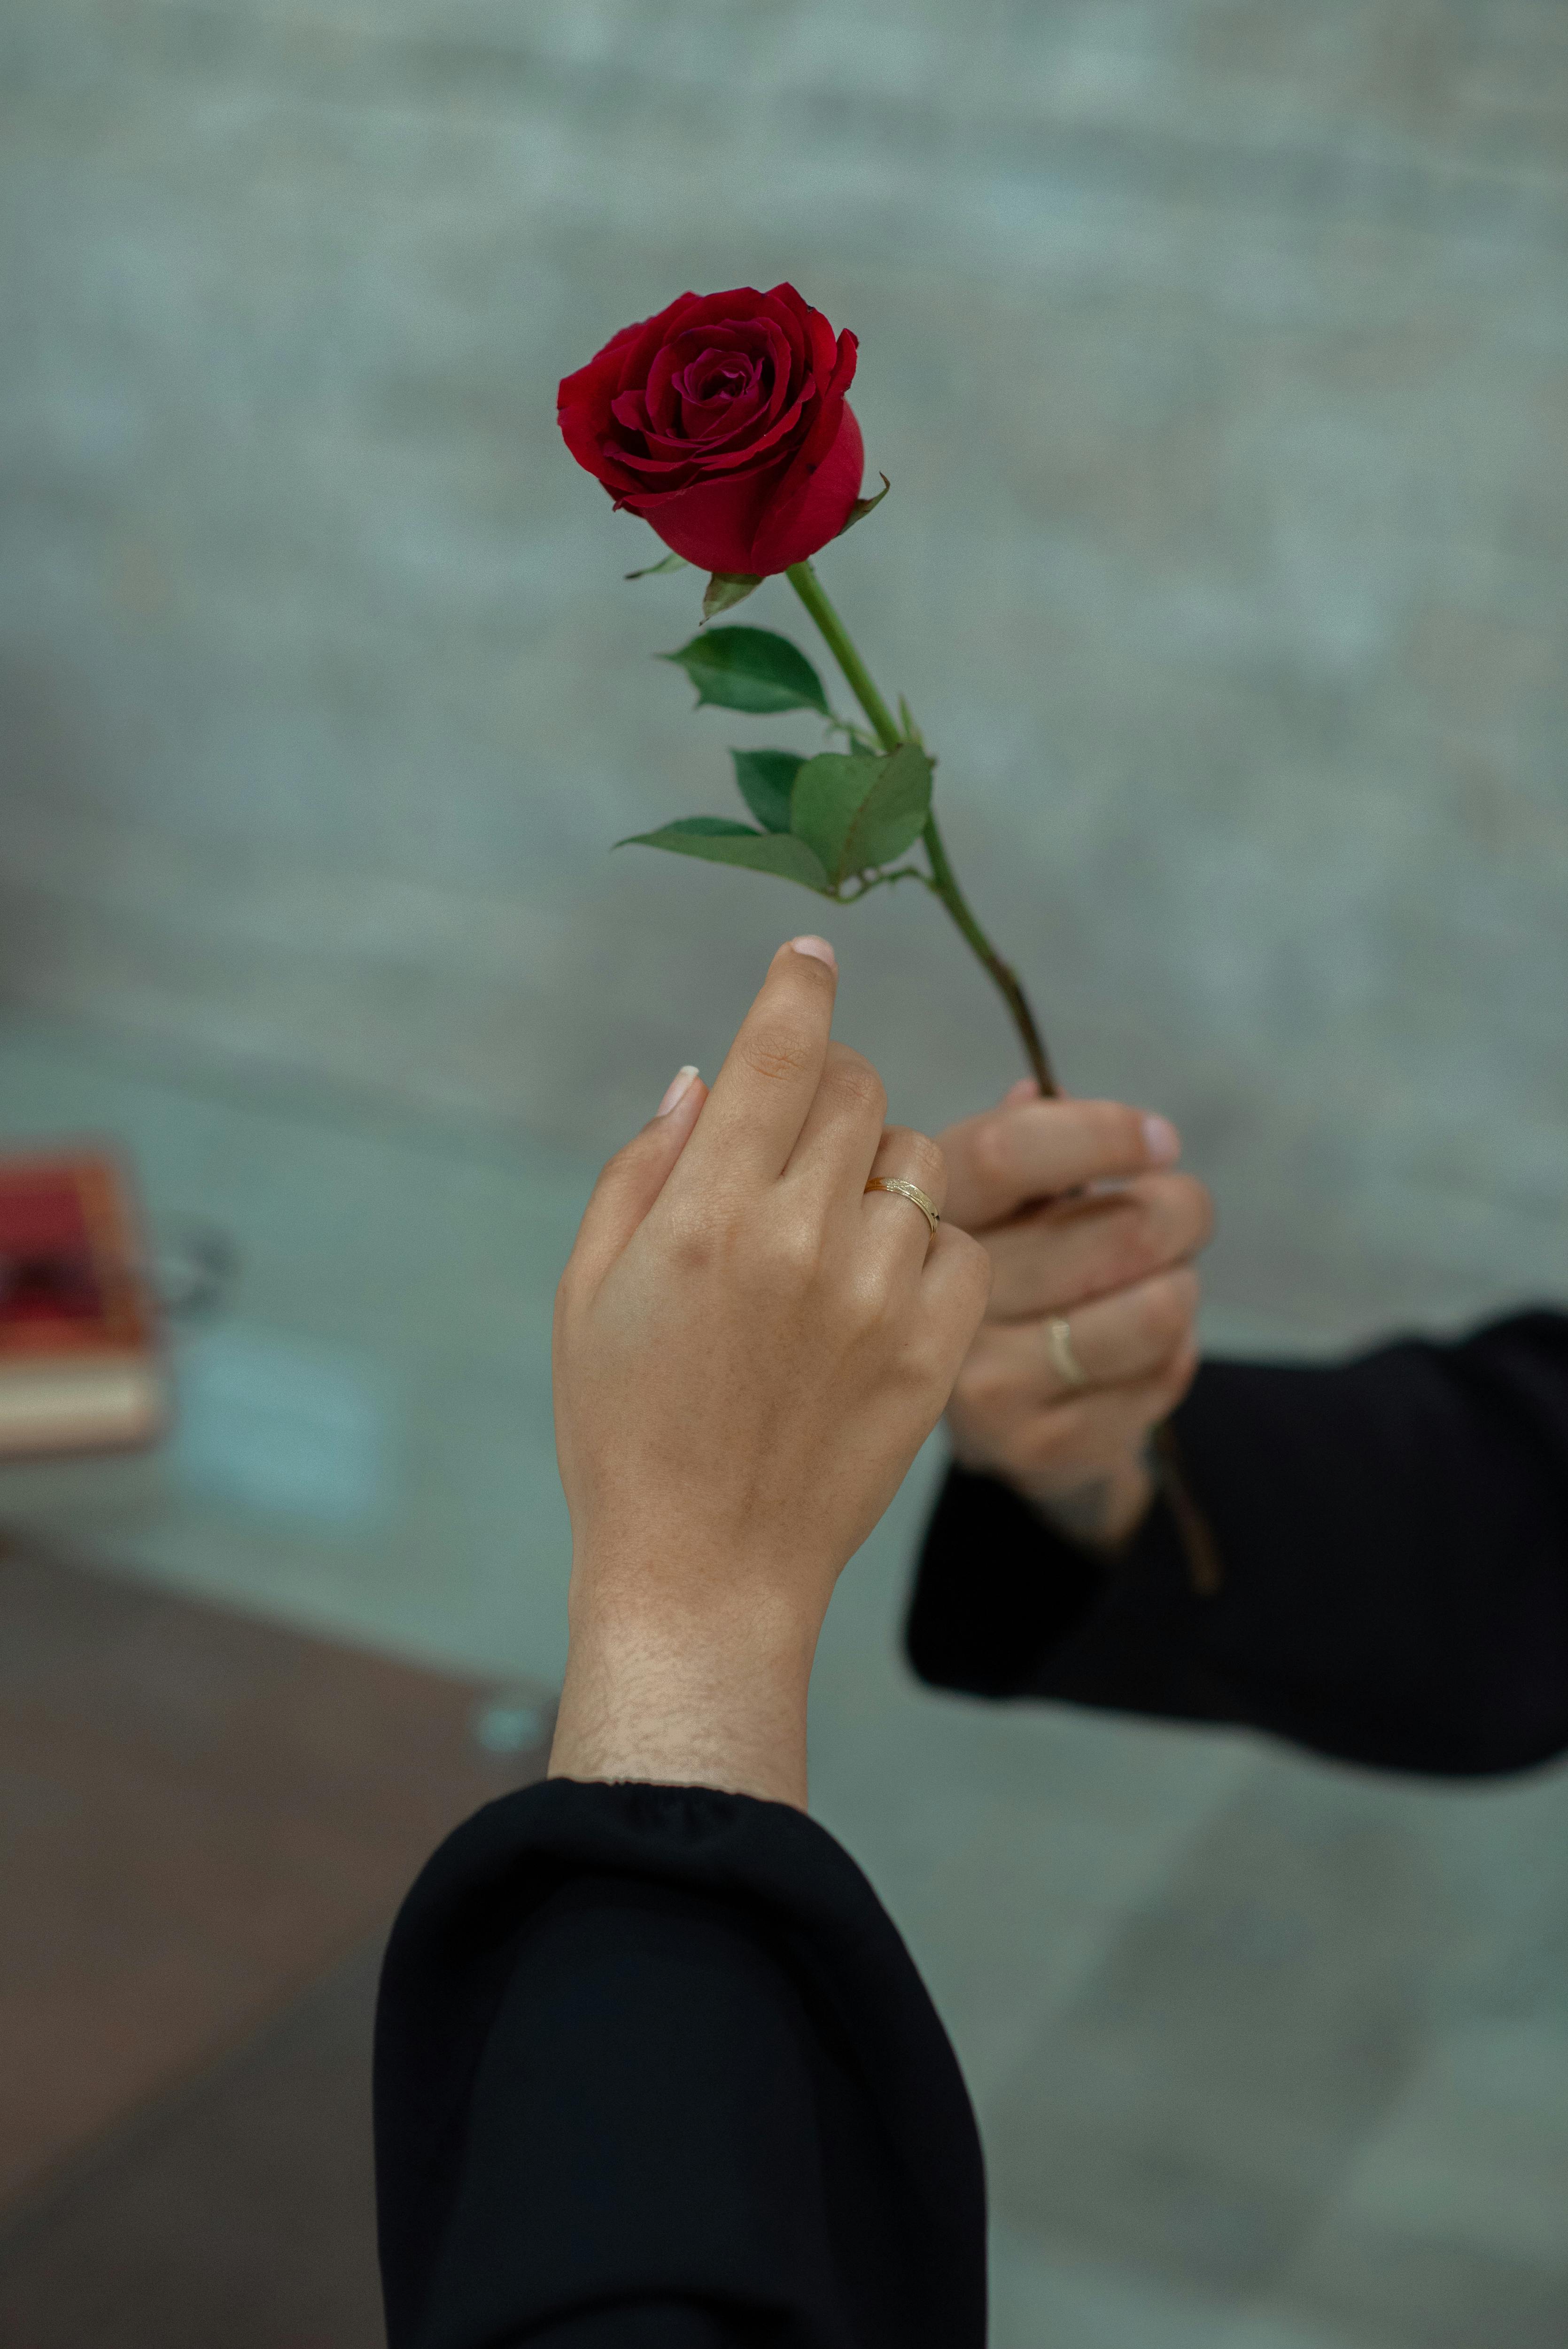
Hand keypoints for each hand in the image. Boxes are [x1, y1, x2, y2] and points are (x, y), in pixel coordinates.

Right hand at [549, 937, 991, 1807]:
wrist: (704, 1573)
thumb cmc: (624, 1430)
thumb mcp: (590, 1291)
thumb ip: (645, 1168)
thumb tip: (708, 1077)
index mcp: (707, 1215)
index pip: (780, 1048)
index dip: (801, 983)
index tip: (812, 955)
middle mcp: (801, 1239)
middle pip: (857, 1088)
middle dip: (828, 1088)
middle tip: (796, 1138)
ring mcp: (879, 1296)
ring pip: (919, 1160)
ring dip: (879, 1171)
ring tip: (832, 1236)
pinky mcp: (935, 1352)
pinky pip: (960, 1246)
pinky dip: (925, 1248)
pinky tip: (877, 1290)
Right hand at [938, 1080, 1212, 1547]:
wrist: (988, 1427)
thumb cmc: (1004, 1281)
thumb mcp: (991, 1208)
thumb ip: (1017, 1145)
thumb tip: (1037, 1089)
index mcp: (919, 1220)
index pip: (1010, 1152)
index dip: (1103, 1132)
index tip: (1160, 1140)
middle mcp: (934, 1304)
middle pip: (1118, 1233)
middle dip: (1181, 1211)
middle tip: (1184, 1212)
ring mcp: (982, 1385)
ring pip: (1156, 1311)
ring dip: (1183, 1286)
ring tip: (1162, 1283)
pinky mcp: (1036, 1447)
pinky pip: (1162, 1375)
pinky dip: (1175, 1354)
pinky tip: (1140, 1353)